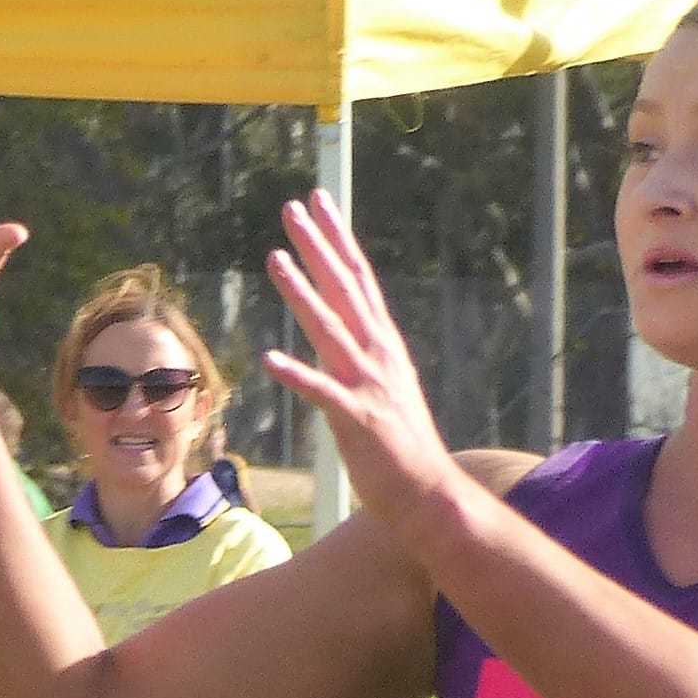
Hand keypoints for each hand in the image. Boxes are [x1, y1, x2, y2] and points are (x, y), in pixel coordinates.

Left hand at [263, 191, 464, 539]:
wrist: (429, 494)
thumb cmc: (404, 448)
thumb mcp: (387, 389)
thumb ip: (367, 358)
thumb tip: (347, 334)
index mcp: (383, 346)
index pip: (359, 280)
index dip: (338, 240)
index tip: (320, 203)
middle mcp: (377, 356)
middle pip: (345, 290)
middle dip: (318, 247)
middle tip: (292, 209)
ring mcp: (368, 386)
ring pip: (329, 329)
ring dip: (301, 292)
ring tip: (274, 258)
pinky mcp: (356, 420)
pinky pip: (321, 393)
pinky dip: (296, 375)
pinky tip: (269, 360)